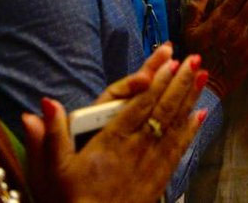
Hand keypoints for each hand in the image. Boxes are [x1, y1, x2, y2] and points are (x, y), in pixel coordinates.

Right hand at [22, 48, 207, 202]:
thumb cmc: (70, 200)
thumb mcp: (51, 170)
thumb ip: (48, 136)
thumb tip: (45, 104)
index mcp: (110, 142)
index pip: (138, 105)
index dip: (156, 82)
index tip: (171, 61)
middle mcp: (135, 149)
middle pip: (162, 109)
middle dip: (179, 83)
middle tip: (196, 60)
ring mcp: (150, 163)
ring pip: (174, 125)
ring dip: (189, 99)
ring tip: (203, 76)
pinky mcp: (159, 177)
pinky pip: (178, 149)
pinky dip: (191, 130)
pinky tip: (200, 114)